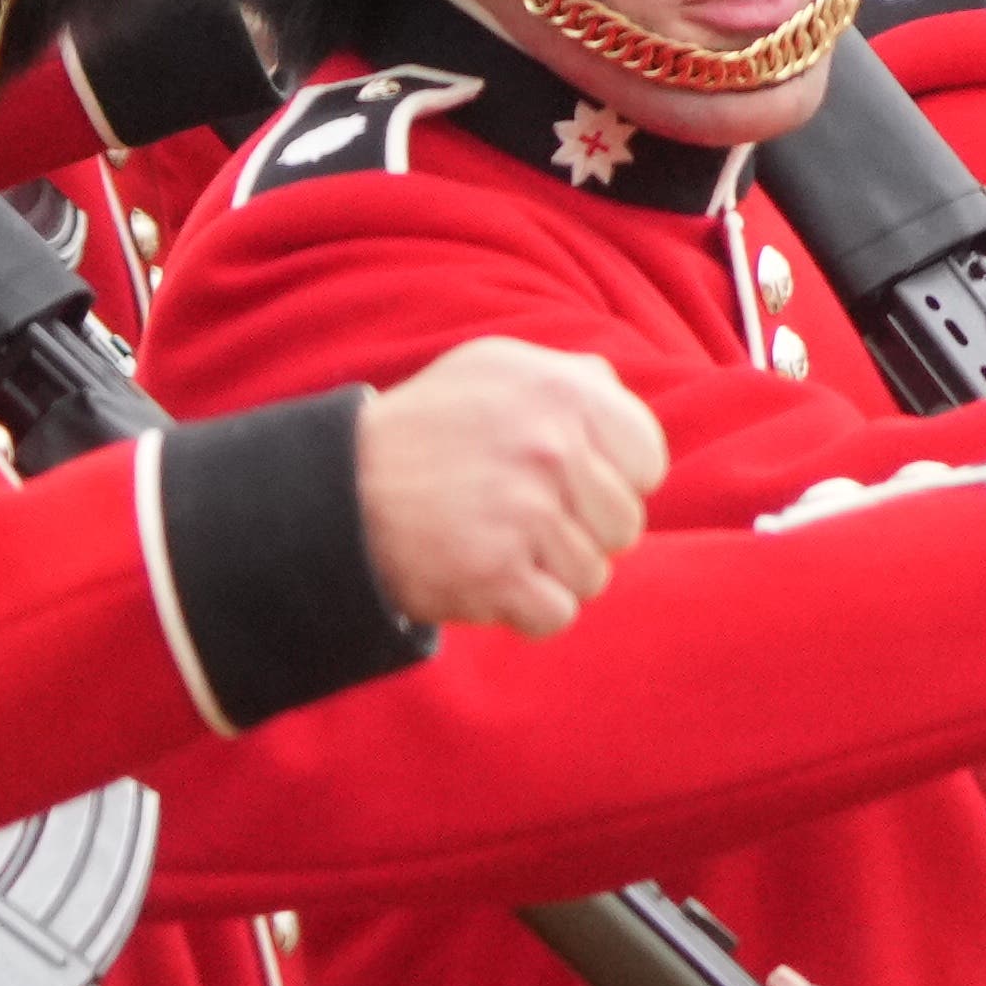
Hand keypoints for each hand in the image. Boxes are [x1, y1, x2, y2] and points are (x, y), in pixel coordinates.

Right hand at [358, 338, 664, 638]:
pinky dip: (527, 612)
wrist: (337, 490)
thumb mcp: (494, 370)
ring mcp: (526, 513)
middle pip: (625, 525)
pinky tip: (492, 584)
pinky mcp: (496, 574)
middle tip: (525, 521)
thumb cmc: (427, 428)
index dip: (617, 481)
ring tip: (499, 546)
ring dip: (551, 574)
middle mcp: (552, 448)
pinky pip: (557, 615)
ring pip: (593, 575)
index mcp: (566, 393)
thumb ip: (568, 377)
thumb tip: (618, 393)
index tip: (573, 485)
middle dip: (584, 533)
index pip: (648, 461)